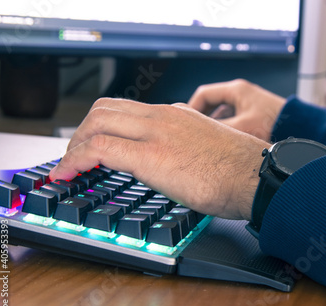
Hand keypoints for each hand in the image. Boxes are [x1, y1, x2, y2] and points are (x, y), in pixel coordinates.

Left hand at [49, 98, 269, 219]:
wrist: (257, 177)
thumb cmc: (241, 169)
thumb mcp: (209, 145)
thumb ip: (187, 142)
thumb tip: (174, 156)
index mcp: (177, 114)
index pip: (126, 108)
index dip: (101, 125)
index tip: (94, 144)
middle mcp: (163, 116)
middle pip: (104, 109)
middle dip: (82, 131)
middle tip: (76, 154)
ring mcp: (156, 132)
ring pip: (96, 122)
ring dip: (75, 144)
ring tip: (70, 166)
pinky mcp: (150, 155)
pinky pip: (98, 149)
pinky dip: (75, 159)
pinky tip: (67, 174)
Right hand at [188, 79, 285, 141]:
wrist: (299, 126)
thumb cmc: (273, 123)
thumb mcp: (242, 127)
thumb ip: (218, 128)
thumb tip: (198, 133)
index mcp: (235, 90)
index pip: (203, 94)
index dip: (191, 108)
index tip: (186, 123)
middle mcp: (240, 93)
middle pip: (211, 103)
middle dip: (202, 118)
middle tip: (194, 133)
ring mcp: (246, 102)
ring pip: (221, 112)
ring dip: (214, 124)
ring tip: (208, 139)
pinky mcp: (252, 112)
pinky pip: (232, 117)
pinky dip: (226, 127)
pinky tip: (224, 140)